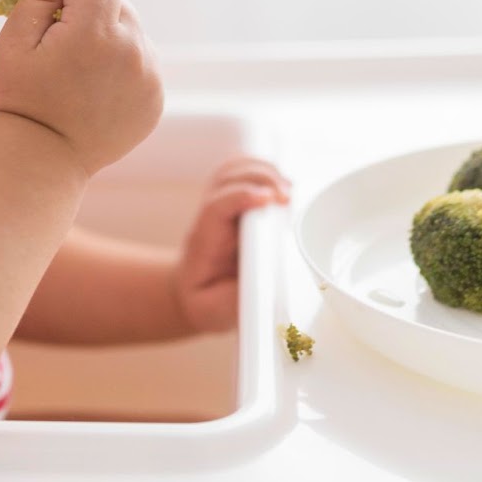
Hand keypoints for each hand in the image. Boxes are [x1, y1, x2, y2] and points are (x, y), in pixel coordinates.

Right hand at [0, 0, 162, 176]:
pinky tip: (98, 93)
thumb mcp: (15, 41)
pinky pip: (143, 63)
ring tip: (83, 76)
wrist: (44, 156)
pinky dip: (125, 70)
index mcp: (94, 31)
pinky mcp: (156, 97)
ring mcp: (148, 75)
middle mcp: (131, 50)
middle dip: (94, 18)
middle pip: (119, 5)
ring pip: (134, 34)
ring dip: (112, 42)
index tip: (55, 25)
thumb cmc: (22, 94)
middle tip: (66, 52)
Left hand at [172, 157, 291, 332]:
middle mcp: (210, 218)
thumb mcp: (216, 312)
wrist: (194, 293)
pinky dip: (262, 170)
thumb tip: (261, 286)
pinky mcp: (233, 203)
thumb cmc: (208, 303)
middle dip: (259, 181)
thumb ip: (236, 300)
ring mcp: (220, 206)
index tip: (268, 200)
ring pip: (234, 171)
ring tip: (286, 190)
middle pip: (228, 180)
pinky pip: (242, 172)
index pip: (216, 208)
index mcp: (204, 242)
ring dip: (262, 172)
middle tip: (286, 197)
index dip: (240, 198)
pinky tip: (280, 182)